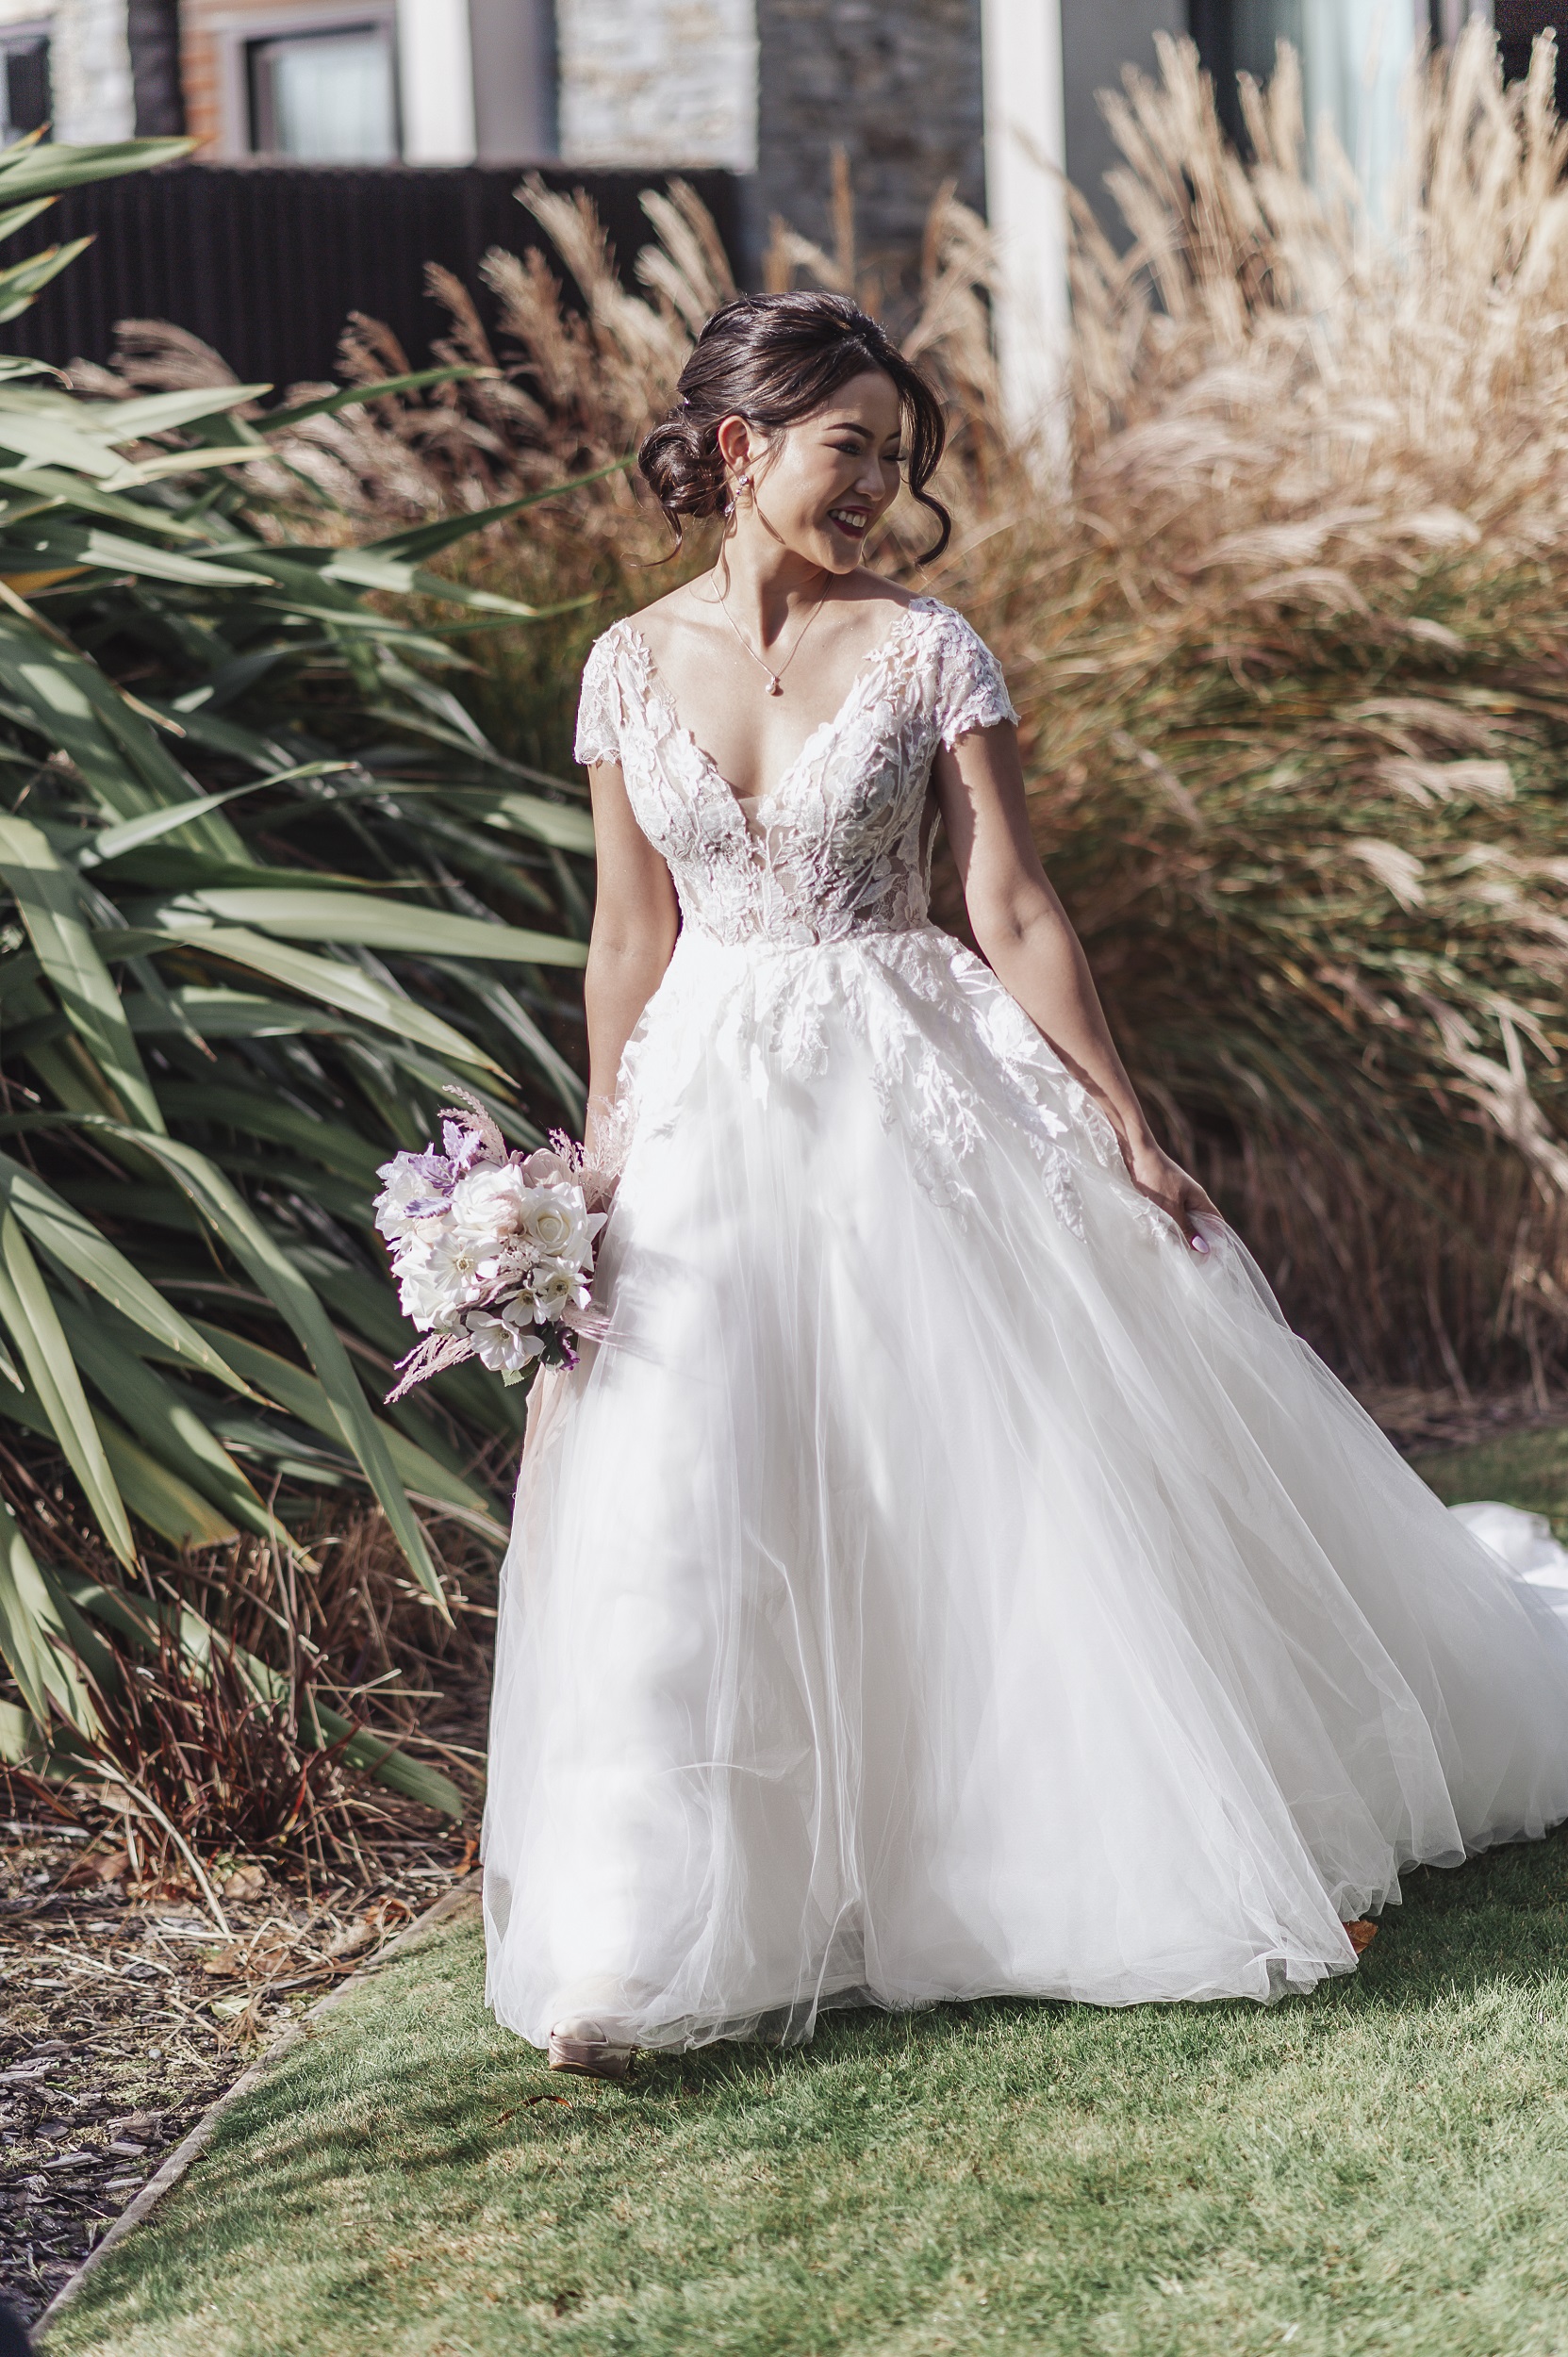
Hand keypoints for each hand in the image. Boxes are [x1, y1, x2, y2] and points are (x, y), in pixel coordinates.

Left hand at [1123, 1136, 1220, 1251]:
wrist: (1136, 1154)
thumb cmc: (1155, 1178)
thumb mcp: (1171, 1207)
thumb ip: (1186, 1228)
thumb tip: (1203, 1248)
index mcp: (1199, 1199)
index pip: (1217, 1223)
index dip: (1217, 1240)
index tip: (1212, 1260)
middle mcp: (1191, 1198)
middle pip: (1201, 1225)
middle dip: (1198, 1242)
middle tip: (1192, 1262)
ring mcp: (1177, 1198)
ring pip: (1184, 1222)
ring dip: (1182, 1236)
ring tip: (1178, 1253)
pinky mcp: (1162, 1198)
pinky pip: (1171, 1218)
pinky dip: (1169, 1228)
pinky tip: (1162, 1238)